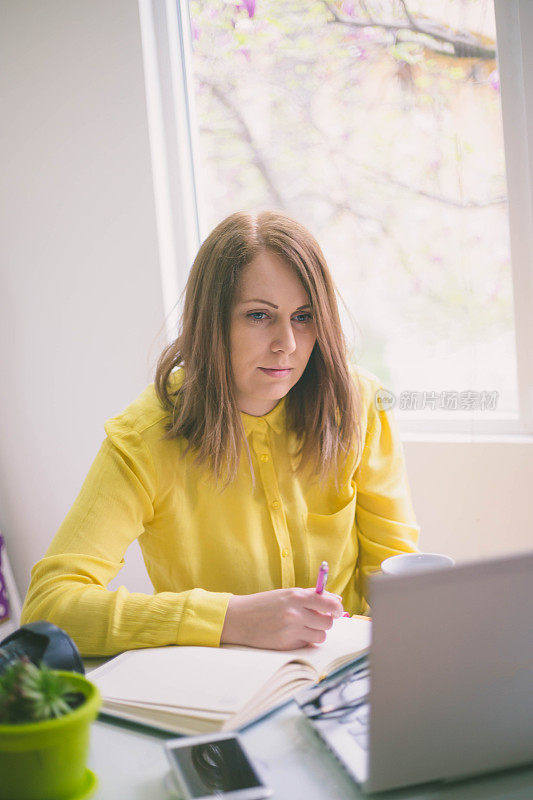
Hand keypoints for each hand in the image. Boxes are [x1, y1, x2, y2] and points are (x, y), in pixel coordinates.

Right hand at [220, 588, 344, 649]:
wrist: (239, 619)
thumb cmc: (264, 604)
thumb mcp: (286, 594)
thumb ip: (312, 596)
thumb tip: (337, 600)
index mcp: (296, 596)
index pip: (329, 604)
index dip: (337, 608)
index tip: (337, 611)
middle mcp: (295, 613)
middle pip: (328, 622)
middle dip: (326, 621)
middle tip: (317, 619)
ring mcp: (291, 631)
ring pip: (321, 636)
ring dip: (317, 633)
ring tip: (304, 628)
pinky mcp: (287, 646)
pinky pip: (307, 645)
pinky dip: (305, 641)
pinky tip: (293, 635)